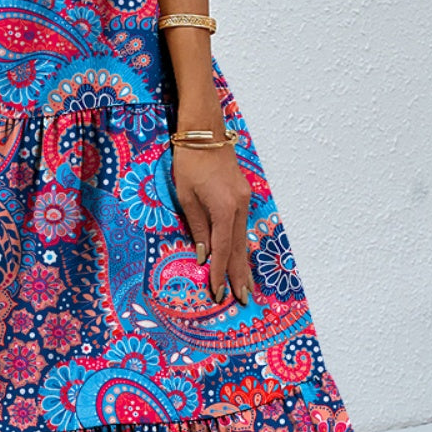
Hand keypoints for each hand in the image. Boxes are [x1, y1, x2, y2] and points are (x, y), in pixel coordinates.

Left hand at [171, 142, 254, 303]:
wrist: (205, 132)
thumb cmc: (189, 162)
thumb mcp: (186, 197)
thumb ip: (198, 228)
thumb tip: (203, 256)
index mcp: (224, 208)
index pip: (223, 250)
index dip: (220, 273)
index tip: (218, 293)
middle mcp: (240, 207)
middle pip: (240, 248)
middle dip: (240, 276)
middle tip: (242, 299)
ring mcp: (245, 200)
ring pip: (244, 239)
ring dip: (244, 263)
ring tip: (245, 286)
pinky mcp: (243, 195)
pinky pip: (242, 227)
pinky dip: (241, 245)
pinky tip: (241, 257)